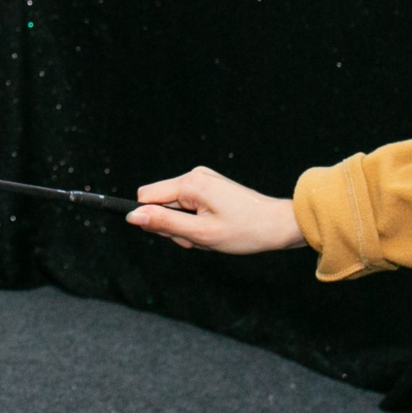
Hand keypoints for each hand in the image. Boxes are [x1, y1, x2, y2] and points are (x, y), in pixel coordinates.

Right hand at [127, 166, 305, 252]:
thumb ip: (164, 223)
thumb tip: (133, 216)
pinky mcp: (209, 185)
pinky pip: (188, 204)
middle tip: (200, 238)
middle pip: (160, 202)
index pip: (146, 198)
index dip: (155, 220)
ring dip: (186, 225)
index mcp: (190, 183)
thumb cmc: (244, 231)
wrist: (279, 225)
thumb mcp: (200, 234)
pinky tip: (214, 227)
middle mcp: (194, 174)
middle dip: (174, 225)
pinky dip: (195, 220)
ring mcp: (203, 178)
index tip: (178, 234)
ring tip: (210, 234)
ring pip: (174, 205)